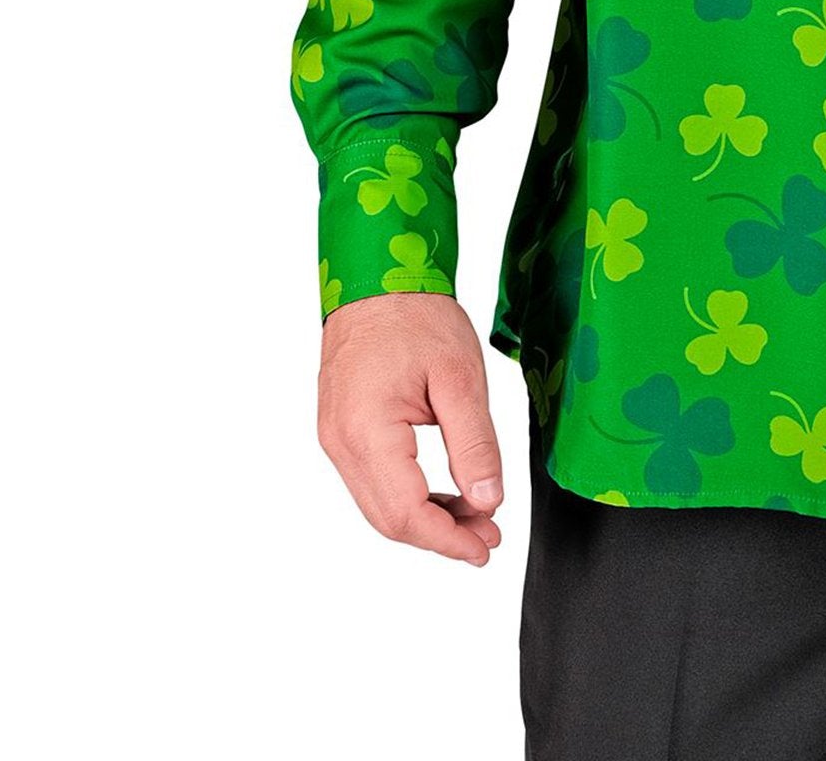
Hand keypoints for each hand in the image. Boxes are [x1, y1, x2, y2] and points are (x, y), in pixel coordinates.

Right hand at [317, 291, 506, 564]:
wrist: (378, 278)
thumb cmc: (416, 316)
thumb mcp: (460, 377)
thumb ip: (475, 444)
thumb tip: (489, 501)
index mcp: (367, 431)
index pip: (406, 513)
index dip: (448, 540)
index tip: (485, 547)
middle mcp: (341, 443)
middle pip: (389, 518)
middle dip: (442, 535)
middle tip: (490, 536)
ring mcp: (336, 438)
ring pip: (380, 504)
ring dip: (428, 518)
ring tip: (477, 517)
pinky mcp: (342, 431)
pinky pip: (374, 482)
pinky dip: (411, 496)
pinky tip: (447, 494)